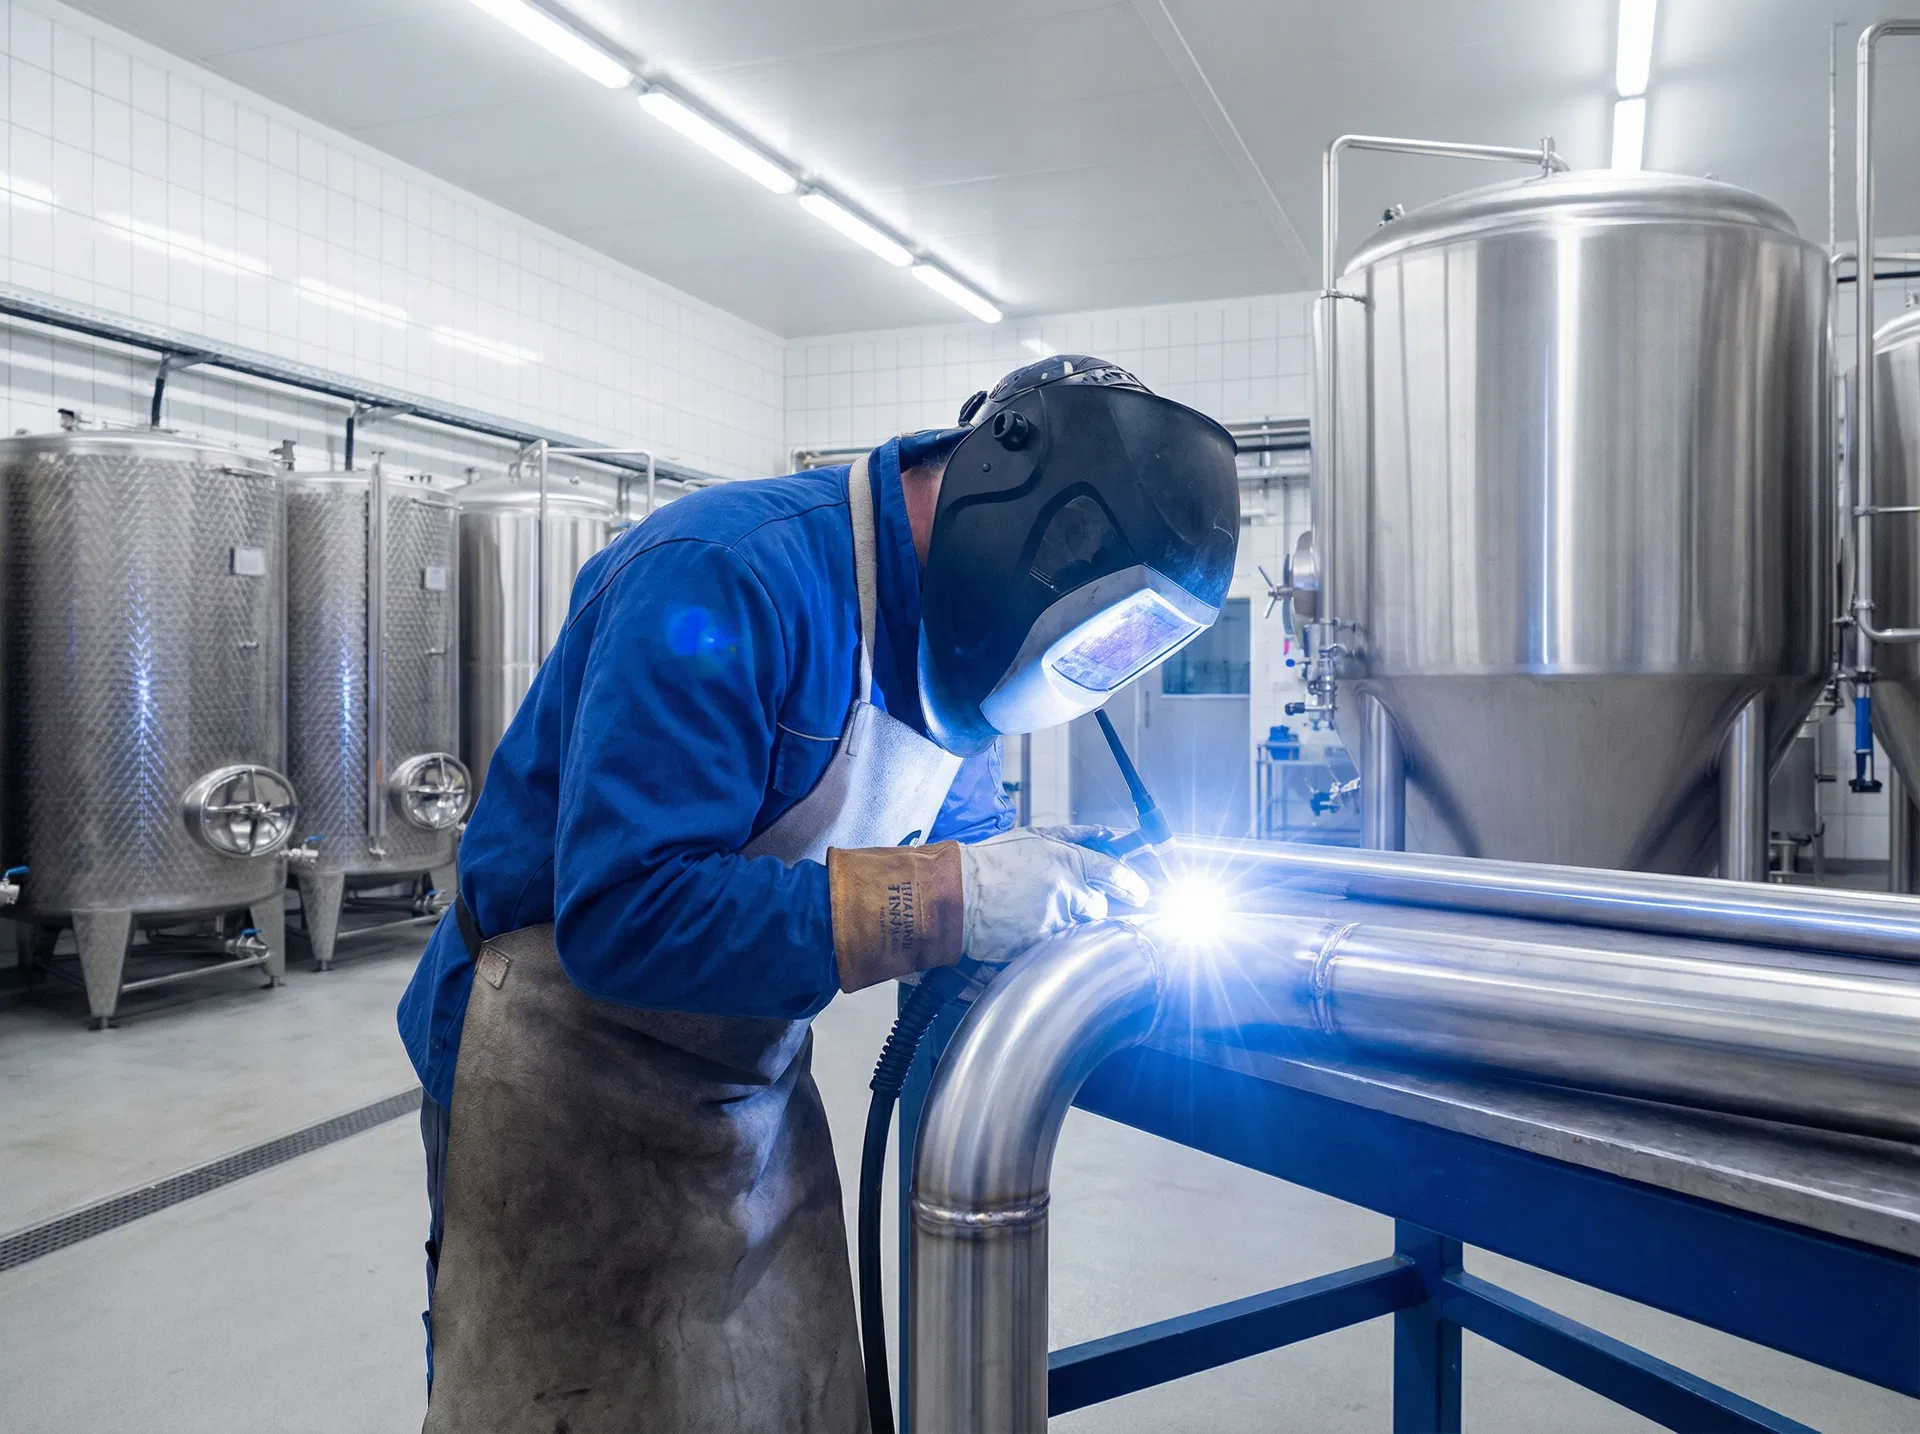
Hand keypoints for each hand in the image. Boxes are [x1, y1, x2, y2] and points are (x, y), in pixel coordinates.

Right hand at [959, 827, 1150, 965]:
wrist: (956, 893)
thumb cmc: (990, 862)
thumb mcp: (1033, 836)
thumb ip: (1075, 835)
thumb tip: (1105, 833)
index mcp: (1067, 860)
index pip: (1113, 872)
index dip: (1131, 884)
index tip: (1140, 893)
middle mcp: (1066, 890)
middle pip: (1098, 907)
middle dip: (1087, 907)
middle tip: (1063, 904)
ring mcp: (1054, 919)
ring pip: (1078, 928)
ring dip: (1066, 925)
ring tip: (1036, 915)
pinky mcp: (1039, 944)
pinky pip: (1057, 946)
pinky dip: (1047, 941)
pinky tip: (1026, 930)